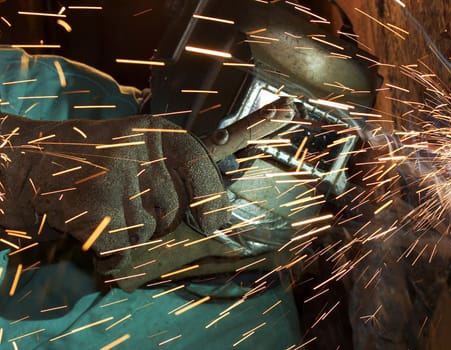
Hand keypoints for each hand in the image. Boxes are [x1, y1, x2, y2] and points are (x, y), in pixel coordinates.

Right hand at [0, 114, 228, 276]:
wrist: (21, 165)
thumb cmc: (85, 162)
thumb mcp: (132, 148)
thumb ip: (171, 169)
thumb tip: (218, 212)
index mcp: (153, 132)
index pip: (200, 165)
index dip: (212, 197)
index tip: (214, 221)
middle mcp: (138, 149)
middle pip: (173, 209)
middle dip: (155, 220)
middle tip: (121, 204)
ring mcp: (115, 177)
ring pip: (147, 232)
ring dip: (127, 234)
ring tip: (99, 210)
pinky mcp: (94, 207)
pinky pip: (122, 249)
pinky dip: (109, 255)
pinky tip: (91, 233)